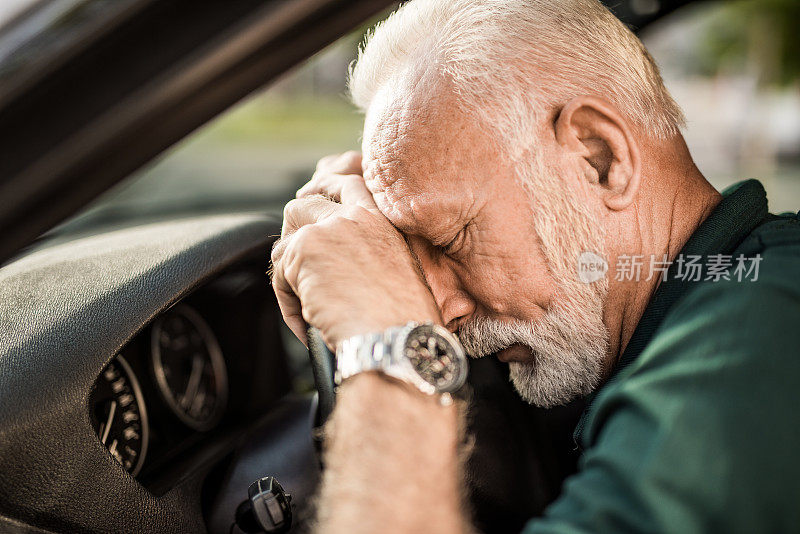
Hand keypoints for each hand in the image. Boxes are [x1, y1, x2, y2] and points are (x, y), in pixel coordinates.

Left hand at [271, 151, 441, 347]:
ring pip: (284, 244)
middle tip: (294, 266)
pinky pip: (279, 276)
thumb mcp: (396, 275)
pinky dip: (288, 303)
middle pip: (303, 205)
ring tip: (310, 309)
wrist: (397, 339)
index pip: (348, 184)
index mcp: (383, 221)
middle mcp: (355, 217)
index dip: (324, 191)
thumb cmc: (404, 324)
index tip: (311, 203)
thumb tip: (333, 263)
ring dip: (290, 277)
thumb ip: (367, 254)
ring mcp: (327, 230)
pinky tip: (309, 323)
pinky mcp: (303, 250)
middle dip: (292, 233)